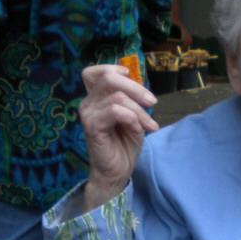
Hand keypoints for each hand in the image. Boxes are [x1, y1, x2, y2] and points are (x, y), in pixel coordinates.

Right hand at [78, 63, 158, 210]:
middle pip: (109, 78)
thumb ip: (131, 99)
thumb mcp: (132, 116)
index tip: (130, 75)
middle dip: (135, 87)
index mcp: (95, 99)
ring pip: (117, 97)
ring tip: (150, 125)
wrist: (117, 172)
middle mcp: (88, 103)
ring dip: (139, 110)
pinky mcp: (92, 127)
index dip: (111, 67)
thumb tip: (141, 88)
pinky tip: (139, 130)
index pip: (92, 72)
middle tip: (152, 102)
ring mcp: (88, 114)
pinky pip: (115, 111)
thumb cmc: (124, 144)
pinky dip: (132, 117)